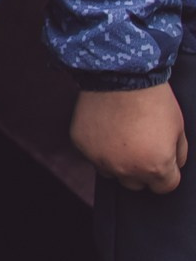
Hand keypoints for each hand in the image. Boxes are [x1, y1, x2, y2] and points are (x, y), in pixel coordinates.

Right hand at [72, 84, 187, 194]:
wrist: (120, 73)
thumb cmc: (152, 98)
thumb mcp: (179, 126)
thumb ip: (179, 152)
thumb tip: (175, 163)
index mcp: (154, 167)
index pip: (164, 187)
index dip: (167, 173)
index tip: (163, 160)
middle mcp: (126, 169)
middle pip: (136, 184)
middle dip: (142, 169)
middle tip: (142, 146)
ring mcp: (101, 158)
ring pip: (112, 172)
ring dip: (118, 161)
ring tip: (122, 136)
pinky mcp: (82, 145)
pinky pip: (92, 154)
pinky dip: (99, 145)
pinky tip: (106, 127)